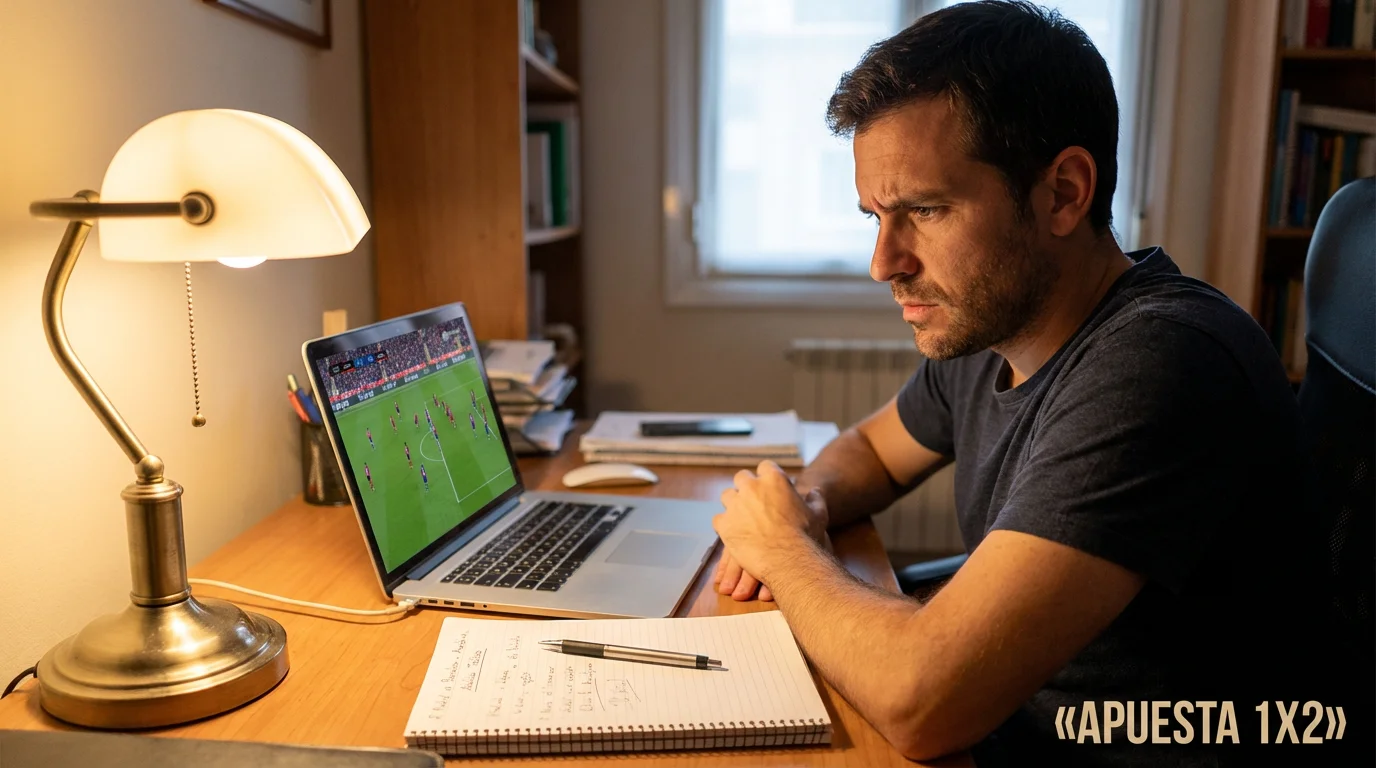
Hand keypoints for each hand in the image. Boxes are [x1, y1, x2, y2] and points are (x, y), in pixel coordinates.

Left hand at [713, 462, 828, 600]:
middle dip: (746, 487)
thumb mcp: (819, 514)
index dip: (767, 476)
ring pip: (727, 496)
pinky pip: (718, 519)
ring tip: (743, 518)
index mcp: (774, 479)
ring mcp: (735, 505)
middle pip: (741, 477)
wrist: (789, 561)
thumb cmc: (806, 536)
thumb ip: (815, 499)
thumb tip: (815, 491)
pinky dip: (725, 525)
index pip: (765, 466)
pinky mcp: (724, 524)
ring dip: (734, 504)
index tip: (770, 487)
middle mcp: (751, 487)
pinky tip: (736, 534)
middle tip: (754, 502)